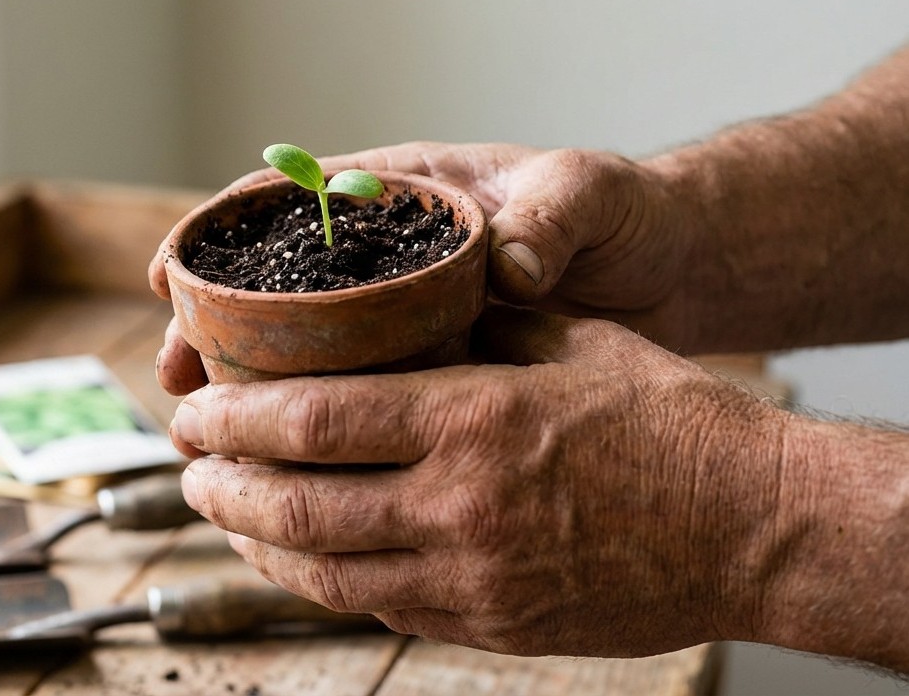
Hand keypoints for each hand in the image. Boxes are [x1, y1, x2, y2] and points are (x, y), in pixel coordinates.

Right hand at [150, 141, 696, 394]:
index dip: (221, 237)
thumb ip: (554, 214)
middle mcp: (391, 264)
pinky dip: (316, 440)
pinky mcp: (431, 380)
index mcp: (406, 201)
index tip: (174, 275)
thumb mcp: (591, 197)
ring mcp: (406, 324)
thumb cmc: (624, 217)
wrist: (672, 271)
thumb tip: (512, 260)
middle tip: (174, 385)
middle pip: (276, 295)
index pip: (289, 206)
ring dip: (249, 399)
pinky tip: (285, 480)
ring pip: (304, 361)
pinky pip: (357, 407)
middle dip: (213, 335)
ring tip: (204, 446)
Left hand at [169, 307, 789, 656]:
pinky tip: (295, 558)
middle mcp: (458, 504)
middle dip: (220, 483)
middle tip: (185, 462)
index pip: (310, 421)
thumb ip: (472, 328)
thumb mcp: (568, 341)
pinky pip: (379, 609)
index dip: (232, 419)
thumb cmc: (668, 420)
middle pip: (295, 502)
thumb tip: (391, 311)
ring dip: (253, 541)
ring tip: (218, 511)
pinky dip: (319, 582)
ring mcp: (471, 577)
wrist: (752, 525)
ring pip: (323, 570)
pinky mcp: (490, 624)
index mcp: (471, 417)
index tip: (193, 407)